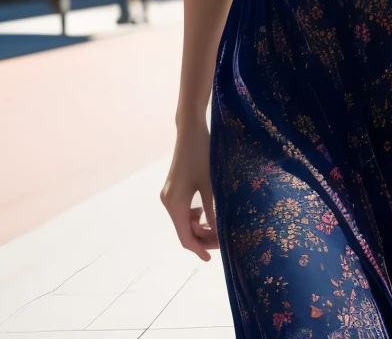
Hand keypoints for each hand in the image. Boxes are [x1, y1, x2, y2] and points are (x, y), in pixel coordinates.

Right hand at [160, 124, 218, 259]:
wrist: (190, 132)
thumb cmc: (202, 156)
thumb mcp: (211, 185)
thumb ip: (213, 210)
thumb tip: (219, 232)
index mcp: (175, 204)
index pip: (184, 236)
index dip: (198, 249)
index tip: (211, 258)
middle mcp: (168, 202)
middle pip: (184, 230)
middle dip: (202, 237)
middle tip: (223, 240)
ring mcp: (169, 196)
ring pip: (184, 220)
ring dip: (200, 226)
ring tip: (219, 226)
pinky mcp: (173, 189)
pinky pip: (183, 210)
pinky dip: (195, 215)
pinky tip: (209, 211)